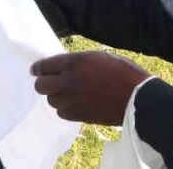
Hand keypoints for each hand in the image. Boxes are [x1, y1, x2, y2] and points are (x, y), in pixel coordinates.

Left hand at [31, 50, 150, 124]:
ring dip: (56, 97)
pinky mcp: (78, 115)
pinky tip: (74, 104)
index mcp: (74, 62)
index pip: (44, 66)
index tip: (35, 71)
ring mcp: (72, 100)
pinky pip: (61, 113)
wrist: (137, 97)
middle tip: (50, 83)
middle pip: (40, 86)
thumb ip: (77, 61)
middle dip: (44, 83)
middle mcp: (68, 81)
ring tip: (68, 94)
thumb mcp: (98, 57)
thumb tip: (62, 66)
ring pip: (51, 100)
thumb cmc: (122, 72)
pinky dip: (65, 109)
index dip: (38, 69)